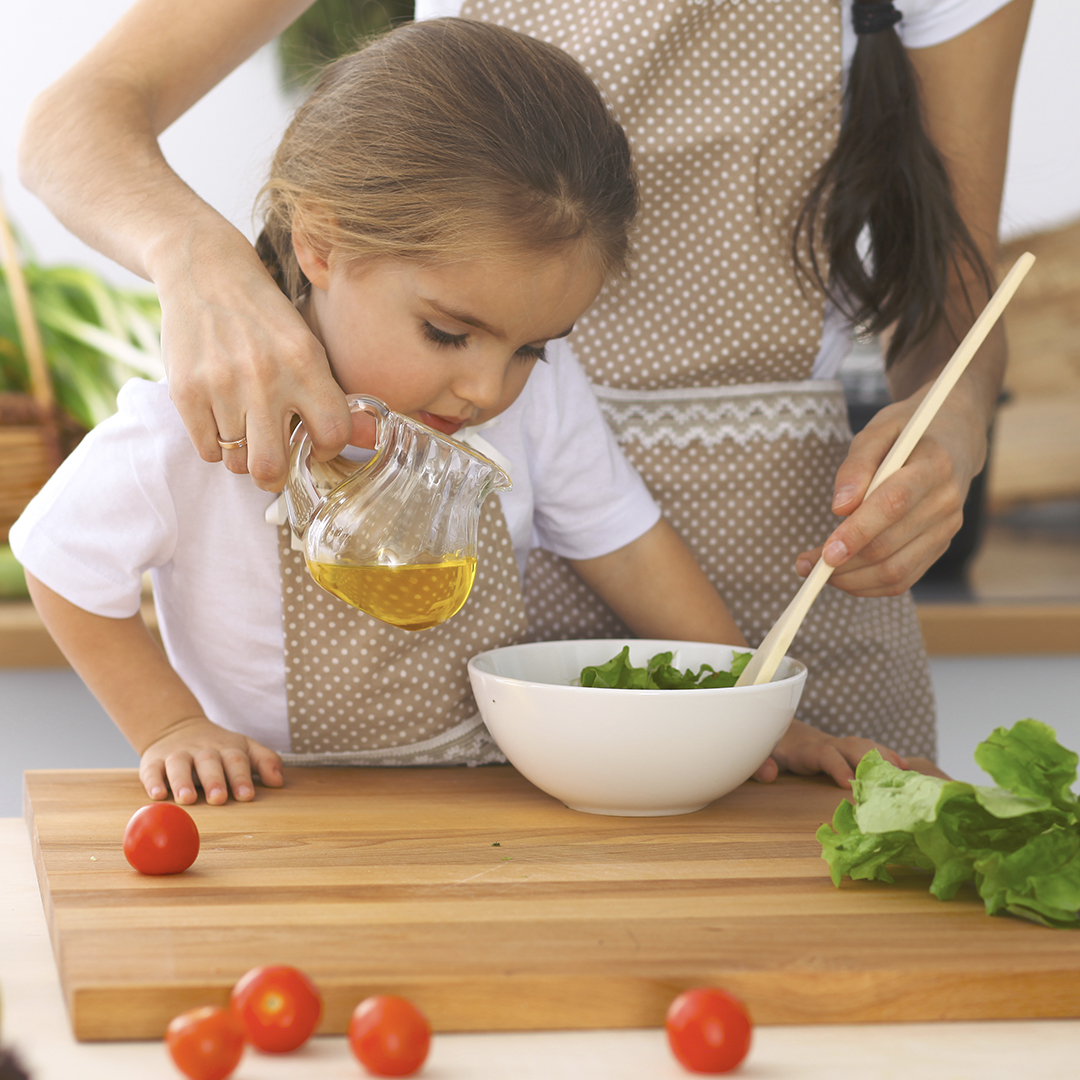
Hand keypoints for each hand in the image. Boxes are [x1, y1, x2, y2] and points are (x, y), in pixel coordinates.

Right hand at [138, 714, 283, 804]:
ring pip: (179, 765)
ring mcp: (178, 755)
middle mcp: (203, 751)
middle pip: (210, 762)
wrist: (178, 727)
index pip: (237, 761)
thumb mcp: (245, 747)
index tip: (247, 796)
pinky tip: (157, 795)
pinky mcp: (154, 761)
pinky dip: (153, 782)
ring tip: (187, 799)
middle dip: (215, 781)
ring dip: (183, 782)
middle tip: (219, 799)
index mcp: (228, 749)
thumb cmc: (219, 747)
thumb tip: (279, 781)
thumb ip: (265, 761)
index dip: (242, 778)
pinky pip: (152, 770)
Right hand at [154, 224, 352, 490]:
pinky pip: (206, 449)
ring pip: (235, 461)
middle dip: (274, 477)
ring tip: (245, 429)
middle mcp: (264, 376)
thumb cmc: (264, 319)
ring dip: (242, 455)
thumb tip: (364, 440)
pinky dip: (215, 444)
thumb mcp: (307, 344)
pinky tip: (221, 418)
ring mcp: (221, 385)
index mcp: (305, 362)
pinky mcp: (185, 390)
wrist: (204, 271)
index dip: (327, 449)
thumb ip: (328, 394)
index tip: (315, 443)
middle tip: (274, 467)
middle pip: (270, 468)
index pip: (332, 434)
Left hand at [752, 718, 909, 788]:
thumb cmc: (769, 747)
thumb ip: (760, 764)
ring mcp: (836, 745)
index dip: (837, 766)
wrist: (775, 726)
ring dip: (884, 756)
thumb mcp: (760, 756)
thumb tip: (769, 774)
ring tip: (905, 772)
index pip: (824, 754)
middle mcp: (825, 743)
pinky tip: (905, 768)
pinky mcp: (844, 749)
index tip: (850, 783)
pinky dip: (886, 756)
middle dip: (871, 759)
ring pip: (863, 745)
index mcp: (805, 749)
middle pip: (851, 746)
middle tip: (890, 777)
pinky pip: (867, 749)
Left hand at [795, 382, 986, 596]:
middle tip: (804, 564)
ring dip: (851, 579)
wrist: (954, 437)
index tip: (825, 553)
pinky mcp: (940, 545)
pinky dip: (868, 585)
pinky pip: (903, 579)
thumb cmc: (906, 432)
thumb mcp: (877, 430)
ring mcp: (947, 528)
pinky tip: (843, 576)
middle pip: (890, 546)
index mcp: (935, 466)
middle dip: (842, 563)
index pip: (893, 505)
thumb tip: (839, 508)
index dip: (857, 532)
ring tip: (817, 572)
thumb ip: (856, 466)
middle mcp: (947, 502)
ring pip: (896, 571)